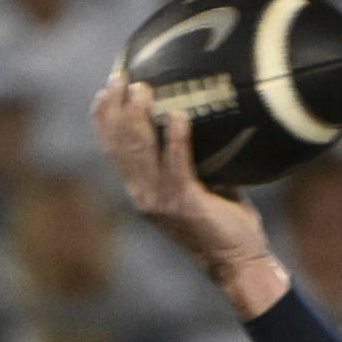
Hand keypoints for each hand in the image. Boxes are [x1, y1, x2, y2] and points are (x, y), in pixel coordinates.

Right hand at [90, 72, 286, 313]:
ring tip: (144, 88)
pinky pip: (175, 163)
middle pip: (118, 144)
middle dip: (116, 107)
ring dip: (139, 116)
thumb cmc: (223, 224)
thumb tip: (195, 119)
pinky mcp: (184, 203)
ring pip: (139, 150)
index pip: (111, 149)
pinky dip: (176, 137)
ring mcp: (161, 200)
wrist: (238, 263)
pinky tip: (179, 115)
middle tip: (123, 77)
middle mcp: (143, 195)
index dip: (103, 117)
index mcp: (141, 190)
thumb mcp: (195, 187)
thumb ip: (187, 159)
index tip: (106, 88)